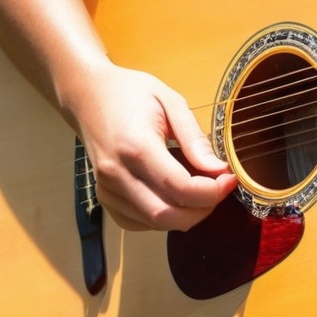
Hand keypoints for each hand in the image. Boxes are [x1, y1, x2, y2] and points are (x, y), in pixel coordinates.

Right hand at [66, 63, 237, 231]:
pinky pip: (138, 222)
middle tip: (218, 189)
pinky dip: (163, 217)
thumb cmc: (131, 93)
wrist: (87, 94)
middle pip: (166, 216)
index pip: (180, 188)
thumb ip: (195, 138)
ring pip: (154, 223)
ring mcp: (106, 188)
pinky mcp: (103, 197)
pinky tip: (173, 195)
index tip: (229, 179)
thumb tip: (218, 170)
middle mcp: (116, 173)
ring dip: (184, 213)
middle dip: (202, 210)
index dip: (212, 191)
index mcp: (135, 146)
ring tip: (196, 186)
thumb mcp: (170, 102)